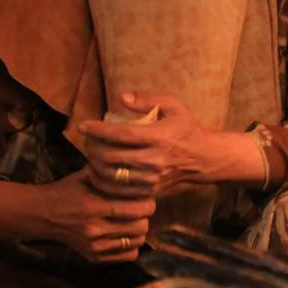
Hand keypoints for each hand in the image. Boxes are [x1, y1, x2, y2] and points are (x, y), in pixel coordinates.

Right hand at [40, 170, 154, 262]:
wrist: (41, 215)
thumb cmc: (66, 191)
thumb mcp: (86, 176)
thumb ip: (110, 173)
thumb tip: (136, 170)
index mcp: (94, 207)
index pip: (137, 210)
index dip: (148, 203)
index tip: (146, 198)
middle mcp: (95, 229)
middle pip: (141, 227)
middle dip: (144, 216)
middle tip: (139, 209)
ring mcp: (94, 246)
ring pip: (137, 242)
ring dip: (139, 231)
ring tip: (131, 221)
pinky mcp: (94, 257)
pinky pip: (128, 256)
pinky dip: (131, 245)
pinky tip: (124, 234)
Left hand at [80, 92, 206, 197]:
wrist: (203, 157)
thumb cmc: (186, 129)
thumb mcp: (174, 106)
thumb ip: (148, 100)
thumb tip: (122, 97)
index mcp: (160, 137)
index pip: (121, 134)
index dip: (98, 130)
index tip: (83, 125)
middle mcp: (155, 160)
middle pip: (111, 157)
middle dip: (92, 148)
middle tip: (87, 139)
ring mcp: (152, 178)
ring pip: (111, 175)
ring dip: (94, 165)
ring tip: (91, 154)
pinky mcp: (150, 190)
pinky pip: (118, 190)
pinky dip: (103, 181)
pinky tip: (98, 171)